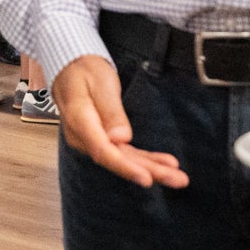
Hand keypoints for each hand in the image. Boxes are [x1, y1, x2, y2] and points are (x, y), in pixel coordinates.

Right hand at [52, 55, 187, 188]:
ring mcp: (93, 141)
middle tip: (178, 179)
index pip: (102, 150)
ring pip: (124, 159)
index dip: (125, 167)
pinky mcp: (103, 140)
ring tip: (177, 176)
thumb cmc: (83, 72)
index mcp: (79, 120)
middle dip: (149, 171)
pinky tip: (165, 165)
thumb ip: (110, 110)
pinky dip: (146, 161)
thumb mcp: (100, 82)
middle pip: (118, 160)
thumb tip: (120, 138)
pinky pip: (125, 153)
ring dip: (152, 169)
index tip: (146, 178)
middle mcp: (84, 137)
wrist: (71, 70)